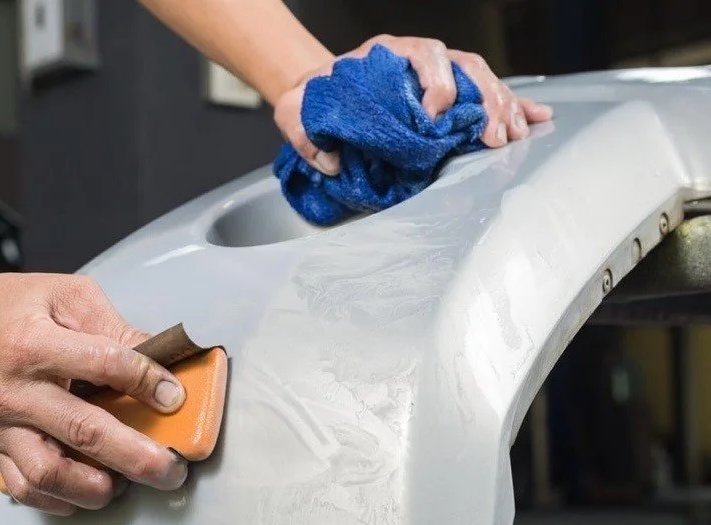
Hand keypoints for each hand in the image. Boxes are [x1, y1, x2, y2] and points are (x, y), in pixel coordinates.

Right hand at [0, 272, 188, 515]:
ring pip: (49, 473)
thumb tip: (161, 362)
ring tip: (127, 484)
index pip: (102, 364)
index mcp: (34, 342)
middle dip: (136, 456)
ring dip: (95, 487)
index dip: (145, 381)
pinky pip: (27, 488)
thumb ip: (115, 328)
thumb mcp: (69, 295)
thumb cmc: (19, 307)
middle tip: (172, 469)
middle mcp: (16, 389)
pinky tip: (90, 489)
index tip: (175, 397)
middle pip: (82, 431)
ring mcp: (3, 424)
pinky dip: (62, 500)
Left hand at [274, 35, 553, 175]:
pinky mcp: (450, 92)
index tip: (435, 117)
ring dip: (503, 107)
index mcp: (390, 53)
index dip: (437, 84)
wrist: (322, 89)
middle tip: (493, 136)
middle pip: (465, 67)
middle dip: (484, 100)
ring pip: (483, 80)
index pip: (426, 56)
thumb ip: (304, 134)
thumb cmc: (315, 97)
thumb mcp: (297, 110)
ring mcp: (440, 73)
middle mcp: (421, 58)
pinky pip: (487, 94)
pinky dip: (513, 105)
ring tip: (516, 135)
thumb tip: (329, 162)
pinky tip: (537, 119)